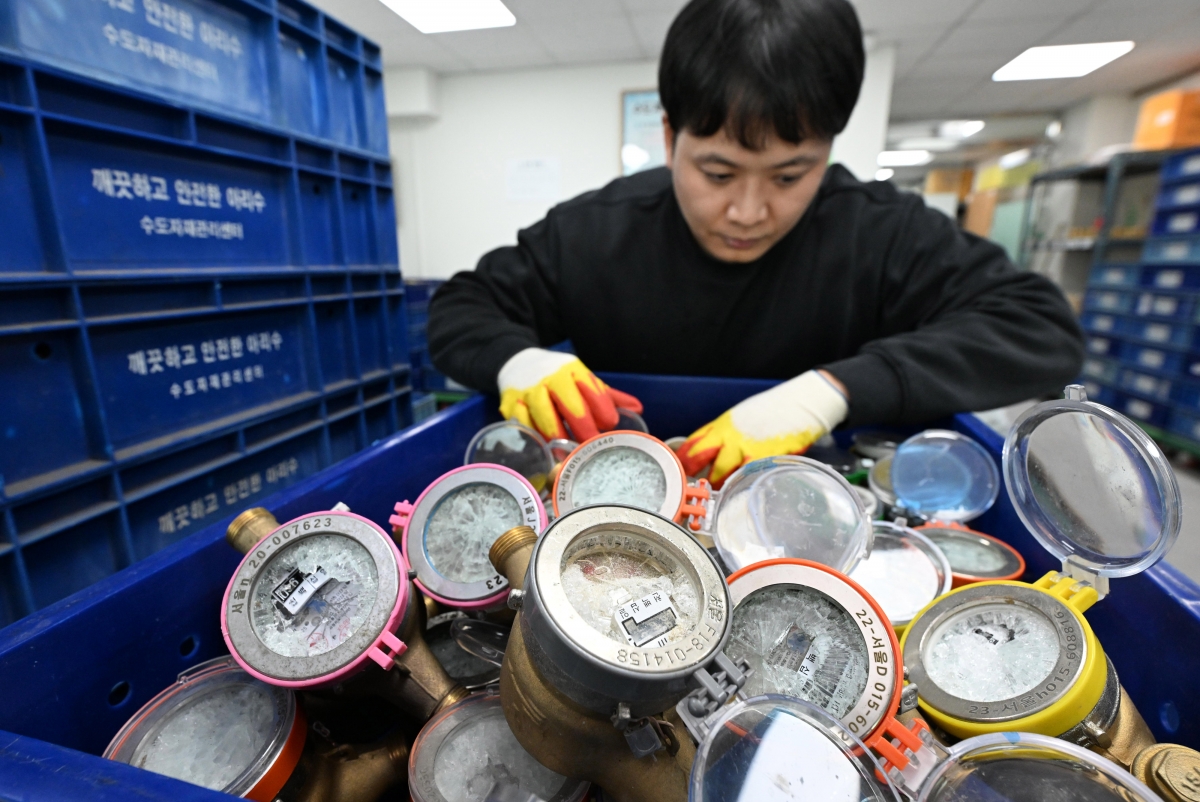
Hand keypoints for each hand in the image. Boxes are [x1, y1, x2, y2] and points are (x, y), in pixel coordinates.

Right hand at [498, 348, 642, 440]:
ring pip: (543, 414)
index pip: (589, 386)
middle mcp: (550, 378)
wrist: (518, 363)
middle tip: (591, 444)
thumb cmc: (558, 378)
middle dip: (582, 424)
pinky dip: (535, 437)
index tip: (610, 423)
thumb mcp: (582, 380)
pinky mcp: (511, 404)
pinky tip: (545, 450)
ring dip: (558, 435)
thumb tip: (638, 410)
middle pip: (567, 401)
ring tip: (568, 453)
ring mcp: (529, 391)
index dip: (601, 405)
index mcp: (571, 370)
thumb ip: (607, 396)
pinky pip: (523, 423)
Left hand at [679, 371, 848, 486]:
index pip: (694, 441)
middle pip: (699, 455)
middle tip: (682, 487)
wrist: (802, 403)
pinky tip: (737, 492)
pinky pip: (745, 474)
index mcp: (723, 424)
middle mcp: (729, 434)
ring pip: (720, 470)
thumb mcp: (743, 419)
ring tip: (711, 495)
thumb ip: (728, 435)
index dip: (681, 456)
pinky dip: (739, 484)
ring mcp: (744, 445)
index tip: (673, 467)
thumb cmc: (774, 411)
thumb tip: (714, 453)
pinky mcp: (762, 456)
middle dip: (688, 472)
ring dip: (714, 484)